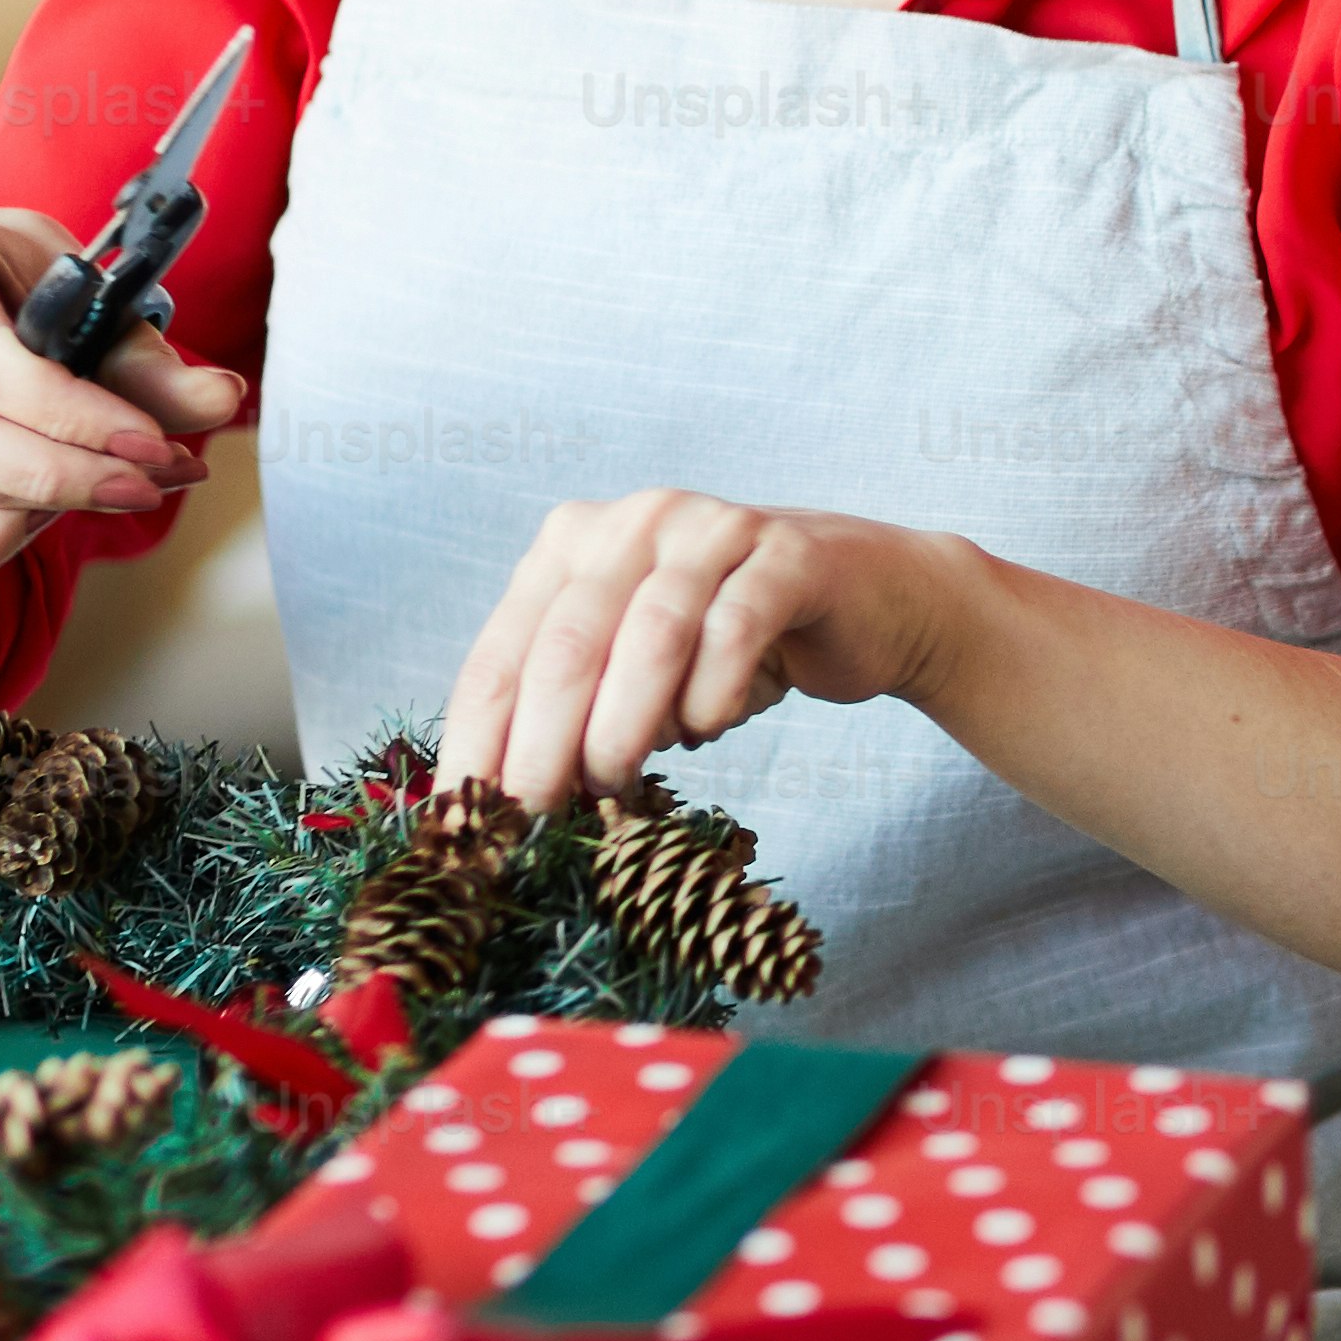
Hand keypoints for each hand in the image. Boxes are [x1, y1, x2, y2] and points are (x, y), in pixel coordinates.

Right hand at [0, 207, 248, 577]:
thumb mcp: (79, 296)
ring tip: (112, 484)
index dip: (76, 417)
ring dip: (41, 505)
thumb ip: (145, 356)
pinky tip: (41, 514)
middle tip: (152, 486)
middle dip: (68, 474)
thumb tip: (223, 401)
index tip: (157, 447)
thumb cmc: (14, 293)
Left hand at [438, 489, 976, 807]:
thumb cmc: (735, 645)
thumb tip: (510, 808)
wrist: (871, 599)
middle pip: (565, 643)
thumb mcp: (638, 673)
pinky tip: (704, 730)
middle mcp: (636, 521)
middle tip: (533, 817)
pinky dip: (710, 694)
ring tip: (613, 785)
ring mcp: (713, 528)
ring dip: (621, 726)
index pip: (502, 651)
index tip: (469, 819)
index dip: (478, 738)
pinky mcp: (788, 553)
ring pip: (648, 634)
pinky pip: (736, 630)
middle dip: (539, 744)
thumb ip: (577, 712)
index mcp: (575, 543)